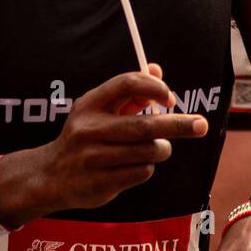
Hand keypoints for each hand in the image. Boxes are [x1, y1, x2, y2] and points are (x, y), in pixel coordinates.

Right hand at [0, 63, 207, 222]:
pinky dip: (146, 168)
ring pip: (148, 152)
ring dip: (159, 150)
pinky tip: (133, 167)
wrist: (49, 175)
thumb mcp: (98, 110)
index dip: (154, 87)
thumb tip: (157, 68)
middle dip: (178, 124)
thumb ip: (129, 93)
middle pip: (146, 126)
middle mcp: (90, 129)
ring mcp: (94, 157)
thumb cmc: (85, 137)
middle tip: (201, 125)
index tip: (170, 98)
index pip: (127, 84)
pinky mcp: (100, 182)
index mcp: (90, 104)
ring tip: (151, 149)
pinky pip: (142, 172)